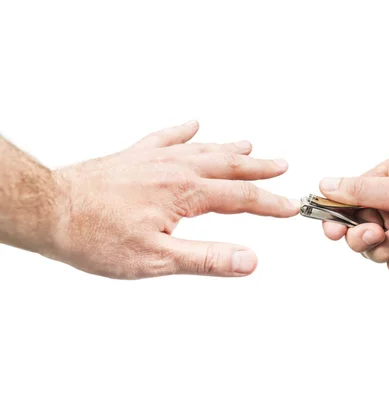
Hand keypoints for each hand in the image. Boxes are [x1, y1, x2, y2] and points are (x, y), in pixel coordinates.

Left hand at [48, 121, 298, 278]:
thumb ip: (207, 259)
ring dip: (231, 148)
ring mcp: (155, 158)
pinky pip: (166, 137)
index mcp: (186, 193)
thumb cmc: (96, 236)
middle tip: (282, 166)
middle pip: (229, 165)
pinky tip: (193, 125)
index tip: (290, 207)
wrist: (50, 210)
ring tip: (251, 145)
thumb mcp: (156, 260)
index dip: (269, 203)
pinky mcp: (135, 156)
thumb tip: (249, 260)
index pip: (241, 197)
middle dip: (259, 168)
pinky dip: (184, 131)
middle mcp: (175, 169)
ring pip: (204, 149)